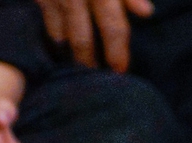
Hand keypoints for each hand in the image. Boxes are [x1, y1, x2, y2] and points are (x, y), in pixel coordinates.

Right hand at [37, 0, 153, 70]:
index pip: (113, 27)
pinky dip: (53, 37)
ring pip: (59, 35)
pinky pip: (45, 21)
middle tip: (96, 80)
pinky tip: (59, 49)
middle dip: (90, 62)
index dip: (118, 52)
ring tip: (78, 70)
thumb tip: (146, 13)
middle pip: (83, 38)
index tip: (120, 71)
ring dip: (69, 54)